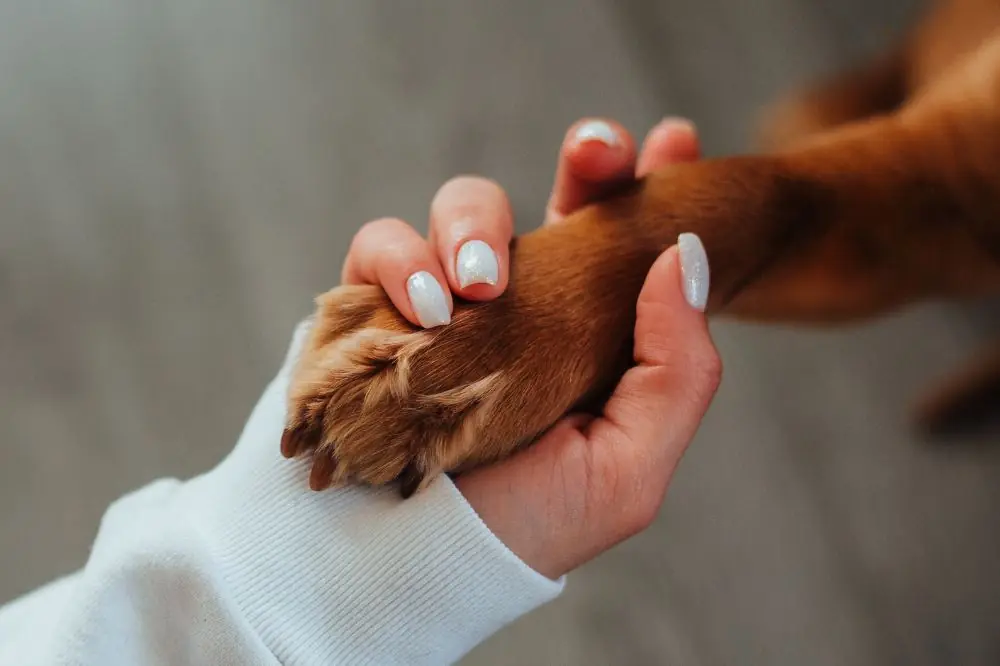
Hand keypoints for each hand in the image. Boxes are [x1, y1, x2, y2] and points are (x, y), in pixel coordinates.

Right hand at [337, 117, 719, 578]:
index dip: (649, 185)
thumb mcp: (627, 469)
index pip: (624, 243)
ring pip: (463, 206)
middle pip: (555, 198)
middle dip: (585, 160)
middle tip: (597, 151)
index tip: (676, 140)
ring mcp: (446, 300)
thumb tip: (685, 256)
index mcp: (586, 333)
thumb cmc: (522, 525)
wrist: (408, 567)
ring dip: (473, 224)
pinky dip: (398, 261)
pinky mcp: (375, 305)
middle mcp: (520, 305)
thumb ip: (676, 371)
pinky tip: (423, 307)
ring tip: (474, 286)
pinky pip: (380, 244)